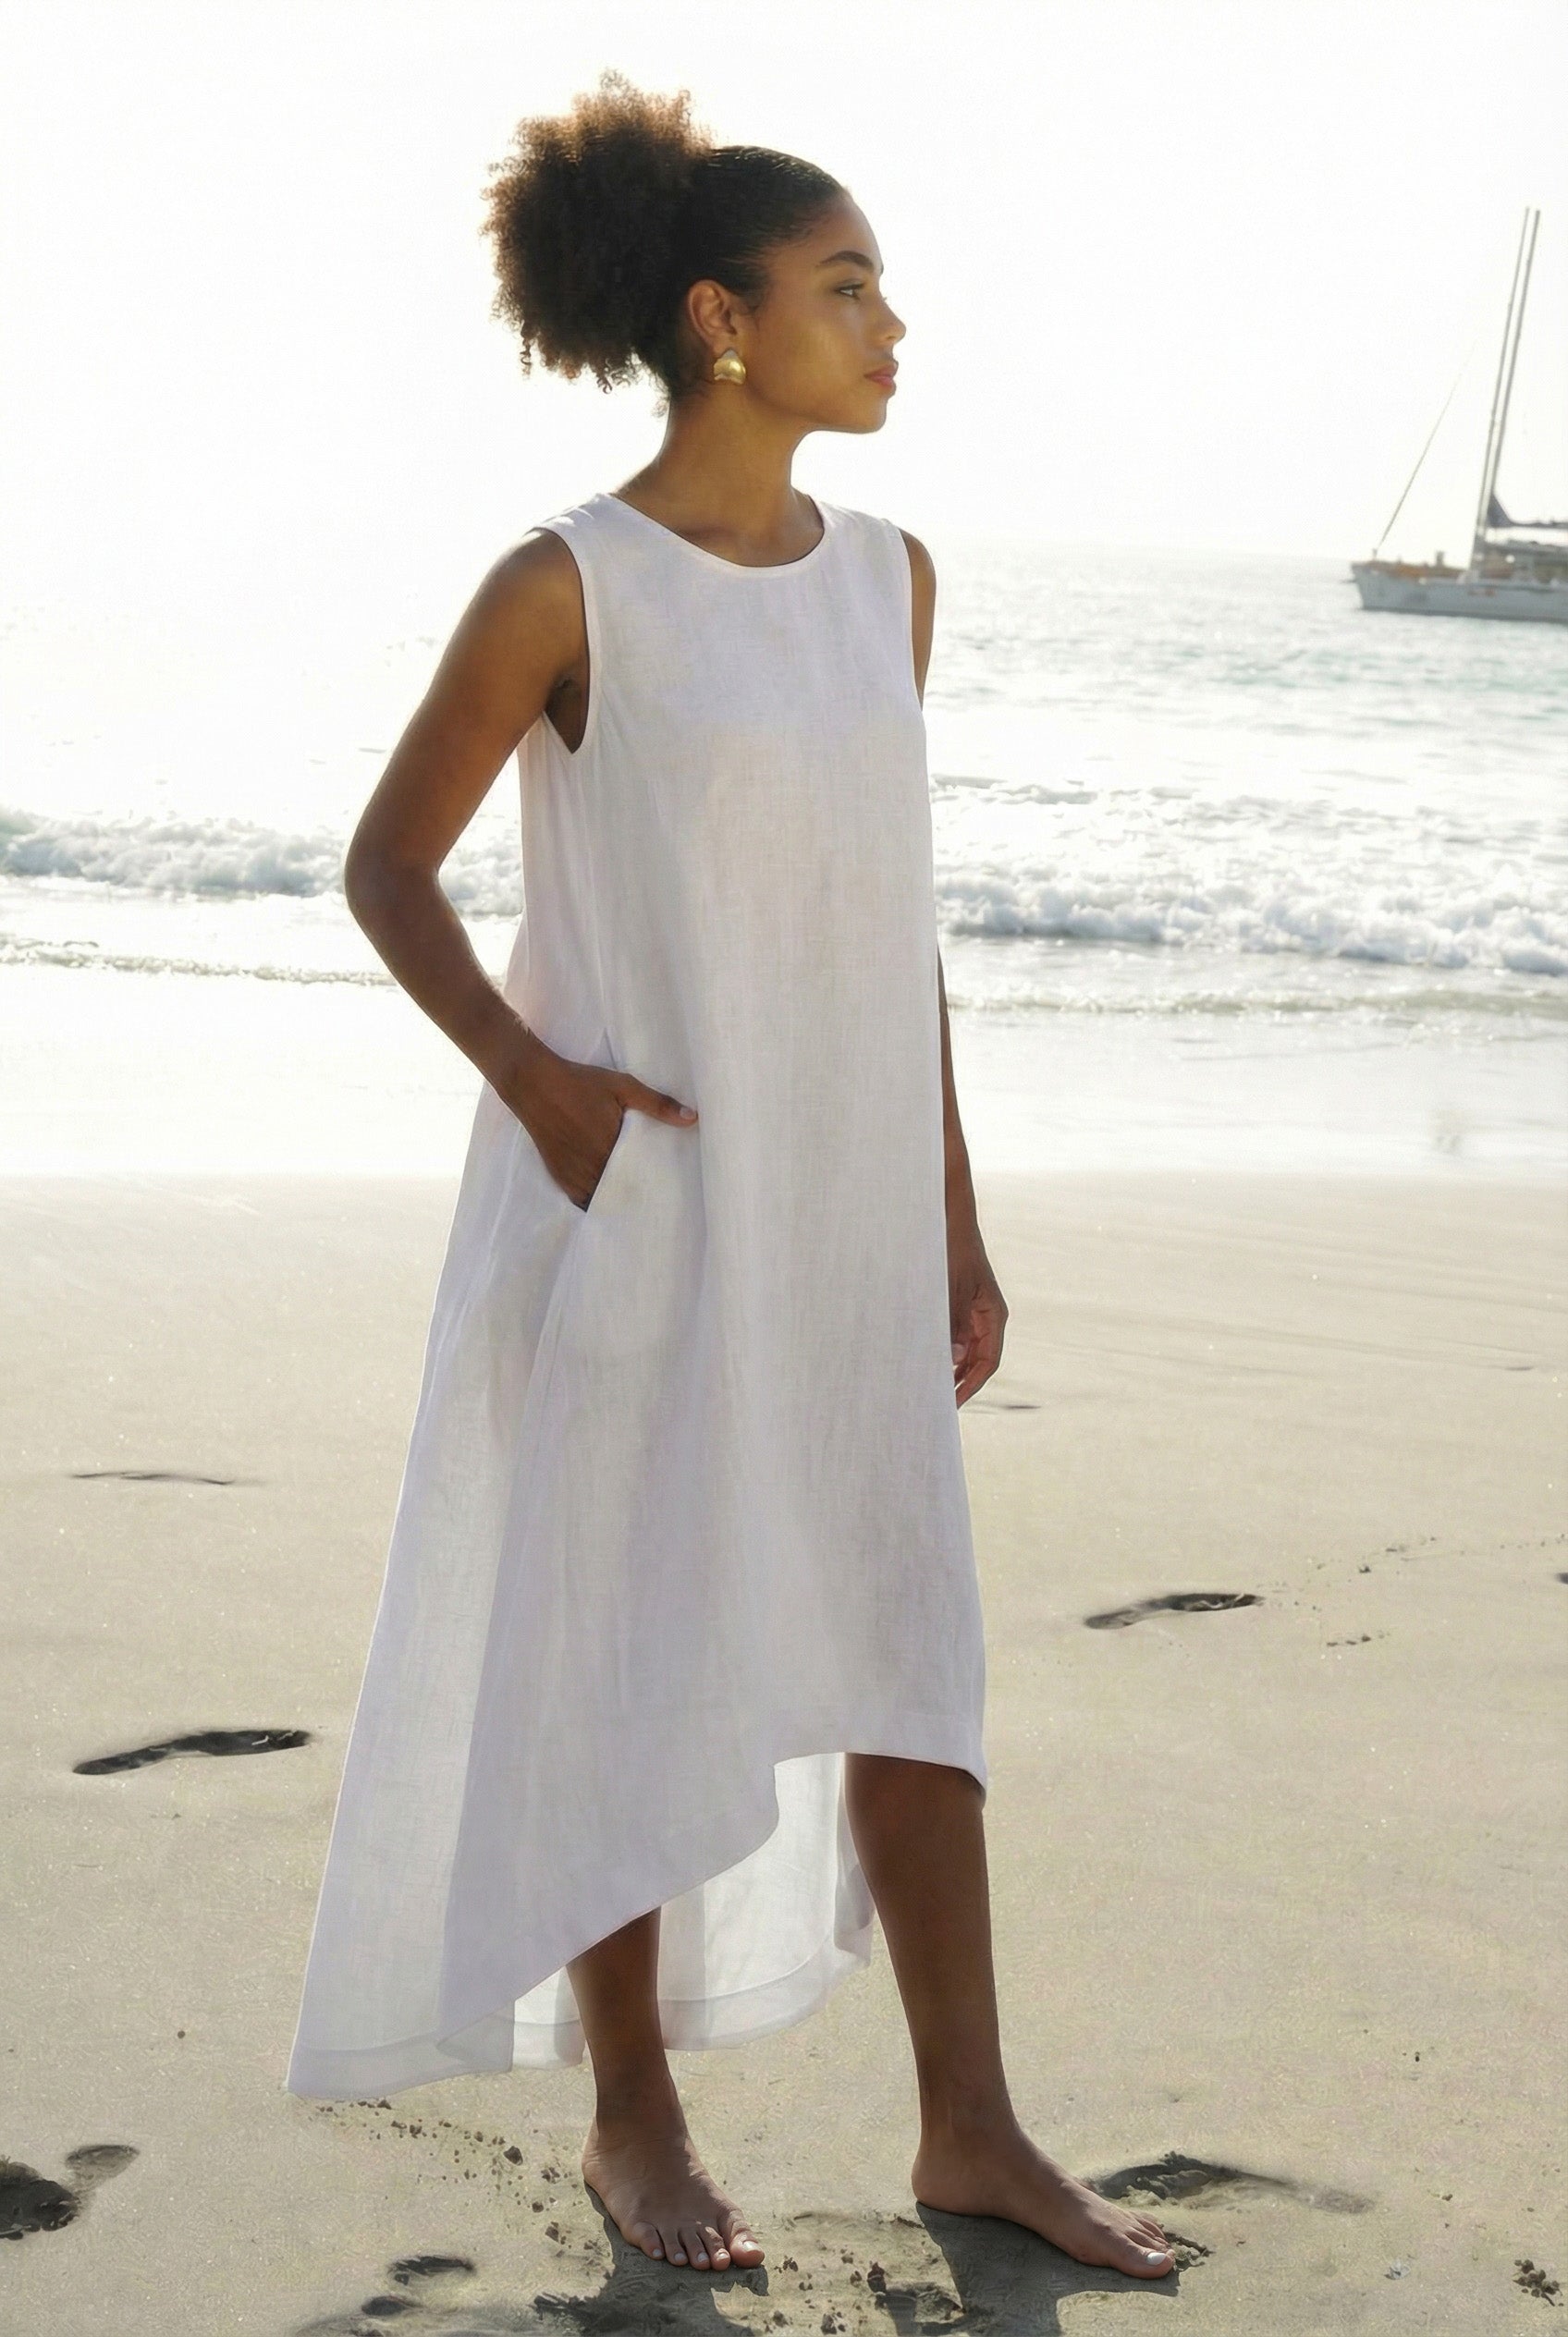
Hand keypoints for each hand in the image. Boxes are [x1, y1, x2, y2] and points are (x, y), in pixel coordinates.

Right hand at [503, 1042, 697, 1210]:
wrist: (533, 1083)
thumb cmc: (581, 1083)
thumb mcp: (623, 1087)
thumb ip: (657, 1104)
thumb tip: (693, 1118)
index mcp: (610, 1147)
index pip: (639, 1180)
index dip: (655, 1188)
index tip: (669, 1193)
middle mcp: (591, 1167)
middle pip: (620, 1194)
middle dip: (637, 1199)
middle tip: (658, 1204)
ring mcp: (572, 1174)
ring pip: (600, 1201)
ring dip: (616, 1203)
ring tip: (636, 1208)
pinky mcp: (559, 1175)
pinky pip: (580, 1200)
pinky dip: (593, 1202)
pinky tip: (607, 1202)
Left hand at [947, 1204, 1006, 1405]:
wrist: (949, 1221)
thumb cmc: (953, 1250)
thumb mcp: (951, 1288)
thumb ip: (954, 1323)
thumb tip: (954, 1360)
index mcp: (993, 1314)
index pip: (988, 1362)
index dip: (972, 1385)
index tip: (953, 1403)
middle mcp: (987, 1316)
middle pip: (979, 1360)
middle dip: (961, 1383)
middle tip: (938, 1405)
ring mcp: (975, 1311)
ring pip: (967, 1351)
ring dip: (952, 1370)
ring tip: (930, 1388)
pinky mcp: (960, 1305)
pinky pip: (956, 1337)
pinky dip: (945, 1352)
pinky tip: (927, 1361)